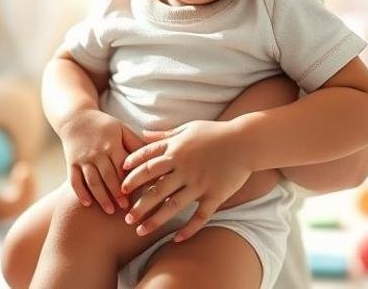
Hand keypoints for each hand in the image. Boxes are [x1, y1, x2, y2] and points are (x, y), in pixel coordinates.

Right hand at [59, 109, 143, 213]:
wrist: (76, 118)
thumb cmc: (104, 125)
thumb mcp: (121, 129)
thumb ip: (136, 143)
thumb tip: (154, 157)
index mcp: (111, 144)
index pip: (122, 166)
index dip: (130, 181)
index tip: (139, 194)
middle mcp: (97, 153)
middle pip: (108, 176)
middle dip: (117, 194)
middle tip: (126, 209)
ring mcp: (83, 159)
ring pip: (92, 181)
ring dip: (101, 197)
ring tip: (110, 210)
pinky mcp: (71, 163)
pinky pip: (74, 181)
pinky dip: (80, 193)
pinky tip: (87, 204)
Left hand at [120, 120, 252, 241]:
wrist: (246, 141)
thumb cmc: (215, 133)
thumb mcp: (188, 128)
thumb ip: (165, 134)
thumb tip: (143, 134)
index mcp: (176, 149)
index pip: (147, 163)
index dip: (132, 174)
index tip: (121, 186)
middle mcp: (184, 168)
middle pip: (155, 189)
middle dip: (138, 204)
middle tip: (125, 216)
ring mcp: (199, 183)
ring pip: (172, 206)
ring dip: (154, 220)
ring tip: (139, 230)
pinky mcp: (214, 195)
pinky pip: (199, 216)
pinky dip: (188, 229)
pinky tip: (176, 240)